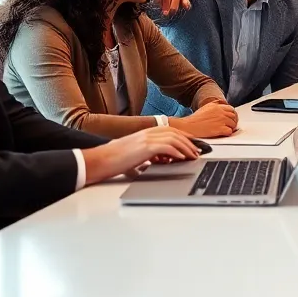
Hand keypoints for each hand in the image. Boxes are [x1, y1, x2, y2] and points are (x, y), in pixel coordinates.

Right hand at [81, 127, 200, 184]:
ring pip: (174, 139)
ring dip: (186, 147)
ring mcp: (146, 138)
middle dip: (189, 143)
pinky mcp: (145, 147)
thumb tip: (156, 165)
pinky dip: (177, 151)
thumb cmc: (114, 160)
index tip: (192, 146)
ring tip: (193, 156)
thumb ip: (147, 158)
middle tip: (197, 152)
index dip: (183, 138)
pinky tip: (182, 158)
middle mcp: (147, 133)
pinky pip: (166, 146)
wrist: (100, 160)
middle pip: (175, 133)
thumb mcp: (134, 156)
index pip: (170, 132)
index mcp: (145, 133)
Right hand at [171, 102, 238, 137]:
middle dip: (233, 121)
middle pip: (234, 116)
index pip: (231, 108)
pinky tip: (223, 134)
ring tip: (226, 130)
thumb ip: (214, 107)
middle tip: (231, 126)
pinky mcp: (220, 128)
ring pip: (233, 124)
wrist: (188, 127)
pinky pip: (230, 131)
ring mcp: (221, 120)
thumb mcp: (205, 108)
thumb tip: (222, 109)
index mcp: (216, 106)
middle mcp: (220, 111)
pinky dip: (228, 133)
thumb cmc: (194, 120)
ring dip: (231, 128)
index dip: (232, 114)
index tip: (232, 119)